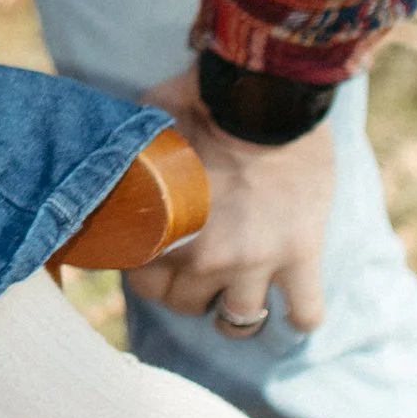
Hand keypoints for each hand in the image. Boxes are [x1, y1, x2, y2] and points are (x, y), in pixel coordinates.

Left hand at [122, 67, 336, 334]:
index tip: (155, 254)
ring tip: (236, 296)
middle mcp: (206, 258)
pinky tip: (293, 308)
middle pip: (183, 304)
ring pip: (238, 321)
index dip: (146, 268)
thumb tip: (111, 157)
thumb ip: (132, 161)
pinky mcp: (301, 257)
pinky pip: (305, 312)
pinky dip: (300, 316)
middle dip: (185, 290)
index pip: (140, 279)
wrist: (265, 96)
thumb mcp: (148, 135)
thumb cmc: (201, 104)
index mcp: (163, 233)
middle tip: (194, 269)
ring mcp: (256, 263)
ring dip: (234, 313)